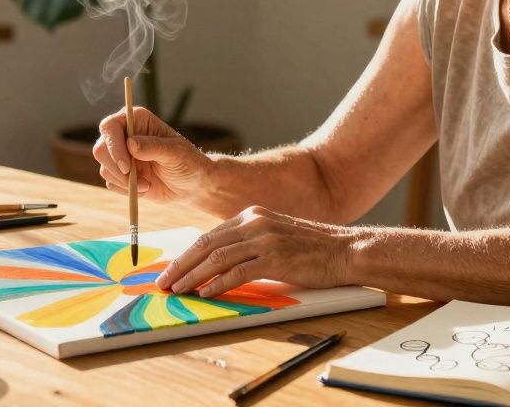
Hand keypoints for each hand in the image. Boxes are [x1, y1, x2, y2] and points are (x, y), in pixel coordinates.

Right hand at [93, 106, 210, 203]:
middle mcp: (124, 134)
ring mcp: (120, 154)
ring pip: (104, 168)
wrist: (191, 185)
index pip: (110, 126)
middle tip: (136, 180)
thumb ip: (154, 147)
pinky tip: (145, 187)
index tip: (127, 166)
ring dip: (124, 181)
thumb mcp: (176, 153)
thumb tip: (131, 144)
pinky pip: (110, 183)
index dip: (113, 145)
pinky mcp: (119, 173)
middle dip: (116, 169)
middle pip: (100, 149)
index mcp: (137, 119)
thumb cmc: (188, 162)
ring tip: (147, 184)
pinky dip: (126, 189)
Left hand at [155, 205, 358, 298]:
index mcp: (252, 215)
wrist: (346, 250)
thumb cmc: (313, 249)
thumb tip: (221, 265)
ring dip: (192, 276)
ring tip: (177, 290)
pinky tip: (205, 293)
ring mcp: (264, 238)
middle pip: (206, 244)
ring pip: (217, 257)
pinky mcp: (274, 257)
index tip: (173, 270)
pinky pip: (238, 272)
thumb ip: (250, 244)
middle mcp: (254, 222)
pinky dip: (218, 284)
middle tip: (164, 283)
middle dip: (181, 265)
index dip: (188, 255)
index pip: (210, 235)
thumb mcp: (276, 237)